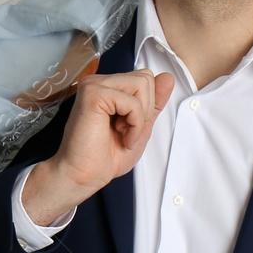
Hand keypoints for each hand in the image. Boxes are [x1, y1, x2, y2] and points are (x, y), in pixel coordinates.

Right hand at [46, 68, 174, 198]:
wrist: (84, 175)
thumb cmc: (105, 156)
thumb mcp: (140, 126)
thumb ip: (153, 101)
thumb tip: (168, 78)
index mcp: (108, 87)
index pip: (145, 77)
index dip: (146, 105)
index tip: (129, 127)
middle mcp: (99, 81)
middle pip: (146, 78)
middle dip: (145, 110)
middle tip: (126, 131)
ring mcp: (94, 85)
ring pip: (142, 85)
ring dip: (140, 117)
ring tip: (123, 133)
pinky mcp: (93, 94)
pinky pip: (132, 101)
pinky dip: (134, 124)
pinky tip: (120, 135)